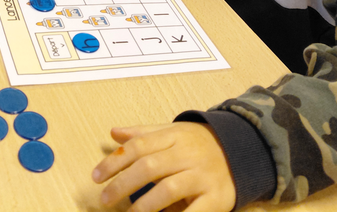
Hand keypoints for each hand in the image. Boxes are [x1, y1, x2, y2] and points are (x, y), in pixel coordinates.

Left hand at [92, 123, 235, 211]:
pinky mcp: (216, 197)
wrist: (240, 150)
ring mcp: (202, 175)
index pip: (139, 146)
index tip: (96, 176)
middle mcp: (187, 153)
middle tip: (104, 199)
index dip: (115, 161)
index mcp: (174, 136)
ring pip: (169, 189)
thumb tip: (114, 133)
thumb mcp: (172, 132)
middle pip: (150, 166)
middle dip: (123, 183)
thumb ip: (143, 134)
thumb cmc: (198, 144)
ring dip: (145, 205)